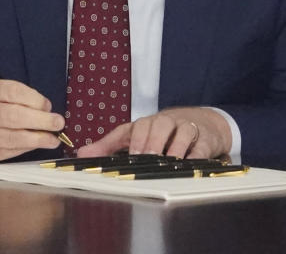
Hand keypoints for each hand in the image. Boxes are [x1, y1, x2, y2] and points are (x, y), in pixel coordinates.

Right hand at [0, 79, 65, 162]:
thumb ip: (15, 96)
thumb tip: (45, 108)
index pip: (11, 91)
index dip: (33, 99)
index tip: (48, 105)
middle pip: (13, 116)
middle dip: (40, 120)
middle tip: (58, 123)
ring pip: (12, 138)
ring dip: (37, 139)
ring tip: (54, 139)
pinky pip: (8, 151)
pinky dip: (26, 148)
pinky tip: (37, 145)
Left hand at [75, 107, 231, 158]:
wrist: (200, 121)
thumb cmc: (162, 132)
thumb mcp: (134, 136)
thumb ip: (108, 147)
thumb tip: (81, 154)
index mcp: (145, 124)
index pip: (135, 127)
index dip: (132, 139)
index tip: (130, 153)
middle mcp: (165, 123)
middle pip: (158, 124)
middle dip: (152, 140)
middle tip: (147, 156)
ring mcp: (186, 129)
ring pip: (181, 131)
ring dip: (175, 145)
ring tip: (169, 160)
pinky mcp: (204, 139)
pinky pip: (201, 145)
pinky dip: (196, 154)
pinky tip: (191, 163)